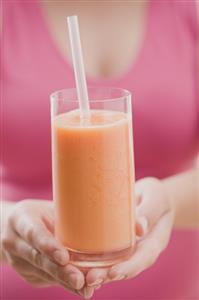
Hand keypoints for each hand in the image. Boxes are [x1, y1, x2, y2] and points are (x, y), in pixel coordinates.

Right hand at [1, 200, 85, 295]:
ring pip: (43, 273)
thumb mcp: (49, 207)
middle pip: (38, 258)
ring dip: (65, 282)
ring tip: (84, 288)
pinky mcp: (28, 274)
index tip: (65, 257)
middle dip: (60, 271)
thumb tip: (96, 217)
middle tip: (79, 280)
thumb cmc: (41, 213)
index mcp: (20, 219)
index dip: (48, 246)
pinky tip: (80, 287)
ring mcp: (18, 261)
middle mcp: (14, 241)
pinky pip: (47, 279)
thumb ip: (66, 213)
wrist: (17, 228)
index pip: (33, 233)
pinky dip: (64, 283)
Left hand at [84, 178, 174, 297]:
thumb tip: (139, 228)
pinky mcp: (118, 242)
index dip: (129, 267)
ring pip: (115, 264)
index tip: (113, 272)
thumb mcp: (156, 199)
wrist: (154, 197)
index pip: (144, 258)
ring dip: (100, 272)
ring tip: (81, 276)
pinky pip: (108, 254)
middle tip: (90, 278)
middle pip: (126, 267)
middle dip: (108, 275)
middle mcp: (142, 249)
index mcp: (155, 240)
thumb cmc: (157, 195)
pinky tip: (79, 264)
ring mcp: (130, 248)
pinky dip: (95, 261)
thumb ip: (149, 211)